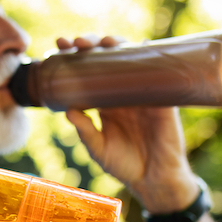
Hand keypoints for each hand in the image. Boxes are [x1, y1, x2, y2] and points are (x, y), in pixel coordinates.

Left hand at [56, 35, 199, 212]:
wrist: (153, 179)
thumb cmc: (124, 164)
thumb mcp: (98, 148)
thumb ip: (85, 130)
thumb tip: (68, 110)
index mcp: (104, 101)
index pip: (87, 72)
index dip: (74, 56)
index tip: (59, 46)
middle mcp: (122, 92)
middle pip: (106, 58)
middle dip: (91, 44)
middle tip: (76, 43)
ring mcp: (142, 92)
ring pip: (130, 58)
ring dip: (117, 44)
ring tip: (103, 42)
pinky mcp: (162, 97)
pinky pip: (157, 72)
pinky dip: (149, 56)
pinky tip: (139, 45)